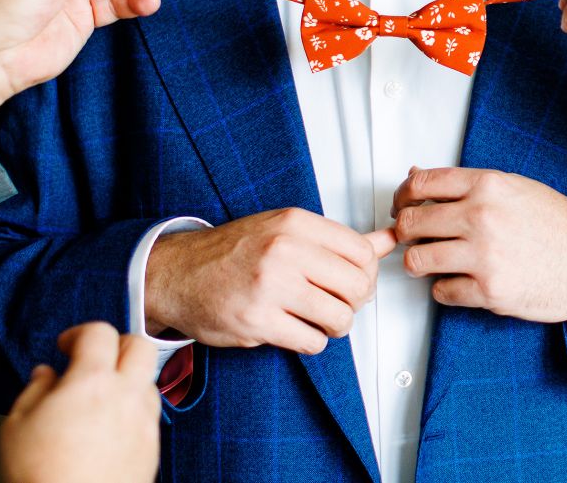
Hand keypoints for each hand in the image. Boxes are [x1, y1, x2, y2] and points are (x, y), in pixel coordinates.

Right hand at [0, 322, 158, 482]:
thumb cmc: (41, 474)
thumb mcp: (16, 425)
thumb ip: (34, 390)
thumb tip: (46, 374)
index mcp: (92, 382)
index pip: (100, 332)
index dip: (80, 333)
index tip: (67, 346)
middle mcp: (126, 396)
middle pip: (140, 346)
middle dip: (117, 345)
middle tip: (94, 360)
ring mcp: (144, 421)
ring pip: (148, 380)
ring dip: (128, 379)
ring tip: (100, 398)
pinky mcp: (153, 447)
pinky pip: (150, 414)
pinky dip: (133, 409)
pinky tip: (110, 426)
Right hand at [144, 208, 396, 353]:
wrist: (177, 274)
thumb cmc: (235, 252)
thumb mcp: (287, 231)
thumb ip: (338, 240)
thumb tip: (389, 239)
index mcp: (296, 224)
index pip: (363, 252)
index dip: (367, 274)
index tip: (354, 281)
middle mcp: (285, 251)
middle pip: (358, 286)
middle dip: (355, 302)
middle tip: (339, 303)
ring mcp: (271, 287)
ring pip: (340, 317)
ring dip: (335, 326)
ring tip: (318, 319)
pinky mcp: (257, 321)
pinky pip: (312, 341)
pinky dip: (311, 341)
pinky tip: (295, 329)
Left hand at [393, 167, 566, 321]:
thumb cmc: (559, 224)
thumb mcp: (515, 188)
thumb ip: (468, 186)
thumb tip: (419, 180)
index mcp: (488, 185)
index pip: (422, 184)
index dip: (403, 196)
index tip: (401, 206)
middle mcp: (482, 217)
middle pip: (412, 223)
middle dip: (406, 233)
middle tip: (413, 238)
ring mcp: (484, 256)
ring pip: (418, 261)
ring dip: (420, 263)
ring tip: (433, 262)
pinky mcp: (489, 291)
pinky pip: (442, 292)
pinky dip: (446, 289)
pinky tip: (461, 281)